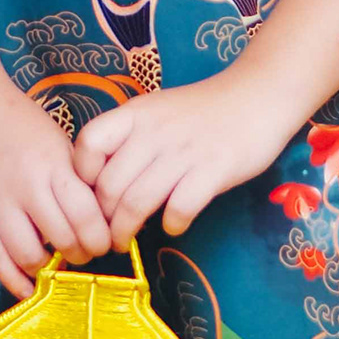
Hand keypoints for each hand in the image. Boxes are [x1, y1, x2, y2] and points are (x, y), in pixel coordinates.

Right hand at [0, 81, 112, 300]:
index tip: (104, 243)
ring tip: (55, 265)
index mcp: (53, 165)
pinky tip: (27, 288)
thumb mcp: (58, 141)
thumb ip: (76, 178)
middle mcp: (26, 187)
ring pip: (29, 255)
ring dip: (48, 269)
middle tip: (82, 254)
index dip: (100, 239)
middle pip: (62, 240)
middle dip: (80, 256)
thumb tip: (99, 218)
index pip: (87, 216)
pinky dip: (13, 280)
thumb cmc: (19, 121)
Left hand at [72, 78, 298, 244]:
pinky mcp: (213, 170)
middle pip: (110, 186)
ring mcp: (183, 151)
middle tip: (105, 234)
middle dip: (102, 220)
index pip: (88, 143)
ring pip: (137, 203)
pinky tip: (174, 224)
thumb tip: (103, 184)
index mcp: (136, 113)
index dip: (83, 175)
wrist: (255, 96)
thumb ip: (131, 139)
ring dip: (126, 231)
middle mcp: (154, 132)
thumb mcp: (157, 112)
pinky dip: (172, 224)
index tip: (91, 194)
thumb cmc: (202, 110)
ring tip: (125, 242)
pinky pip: (179, 209)